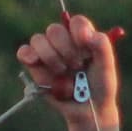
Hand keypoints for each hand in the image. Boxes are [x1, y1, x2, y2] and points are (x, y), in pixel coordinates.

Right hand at [14, 12, 122, 130]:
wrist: (88, 109)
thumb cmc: (100, 85)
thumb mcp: (107, 65)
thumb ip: (101, 44)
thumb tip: (85, 33)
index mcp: (82, 36)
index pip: (76, 22)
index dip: (78, 31)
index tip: (85, 45)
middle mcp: (64, 41)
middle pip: (54, 30)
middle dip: (65, 50)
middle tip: (77, 67)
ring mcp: (47, 52)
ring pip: (38, 40)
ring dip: (51, 58)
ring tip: (62, 73)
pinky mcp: (34, 65)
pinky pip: (24, 52)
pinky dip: (28, 55)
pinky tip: (34, 61)